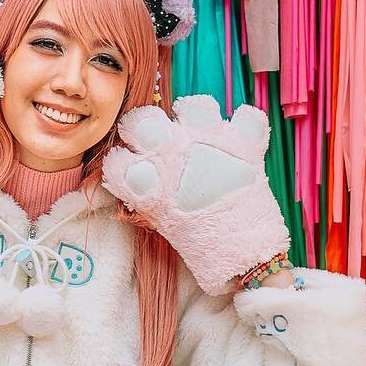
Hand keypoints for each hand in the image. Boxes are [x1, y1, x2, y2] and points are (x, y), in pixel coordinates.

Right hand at [101, 95, 290, 294]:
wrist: (248, 259)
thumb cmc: (205, 250)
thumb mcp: (169, 228)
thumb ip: (153, 202)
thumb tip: (141, 188)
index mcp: (150, 181)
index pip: (118, 160)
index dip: (122, 164)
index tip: (130, 170)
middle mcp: (174, 152)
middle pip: (143, 119)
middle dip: (143, 126)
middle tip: (156, 141)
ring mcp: (211, 142)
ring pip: (196, 106)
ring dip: (195, 116)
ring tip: (200, 131)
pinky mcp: (246, 144)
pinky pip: (247, 116)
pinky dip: (244, 124)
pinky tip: (239, 136)